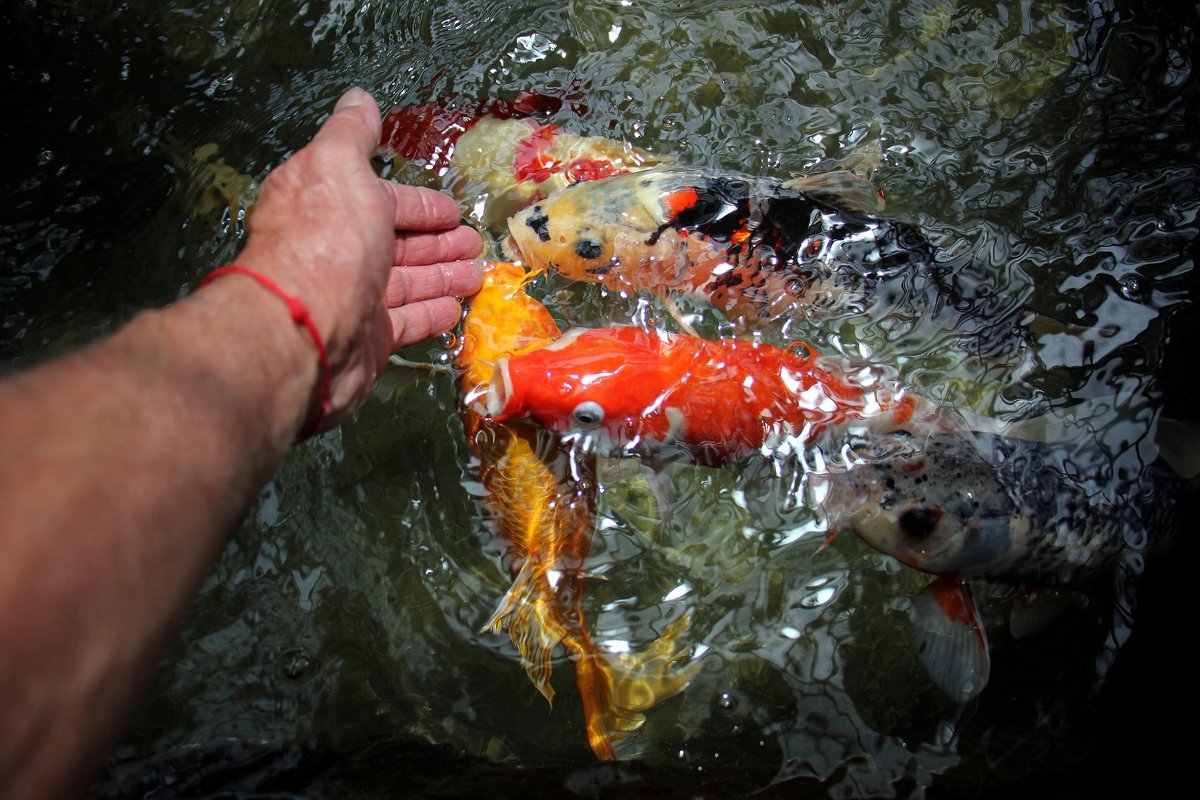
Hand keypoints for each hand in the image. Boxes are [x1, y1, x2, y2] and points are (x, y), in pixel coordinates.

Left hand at [235, 88, 482, 430]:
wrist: (306, 330)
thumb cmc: (326, 240)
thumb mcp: (338, 166)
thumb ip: (352, 133)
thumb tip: (359, 98)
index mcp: (326, 204)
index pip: (380, 200)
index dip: (418, 204)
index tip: (453, 210)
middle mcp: (335, 249)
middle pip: (395, 242)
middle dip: (437, 241)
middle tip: (474, 244)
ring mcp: (351, 296)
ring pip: (406, 281)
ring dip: (442, 276)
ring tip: (477, 275)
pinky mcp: (366, 338)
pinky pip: (406, 320)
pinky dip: (432, 313)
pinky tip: (456, 308)